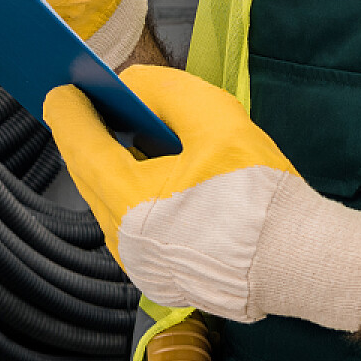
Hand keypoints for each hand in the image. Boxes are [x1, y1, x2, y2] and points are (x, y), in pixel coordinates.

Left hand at [44, 66, 360, 330]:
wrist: (299, 260)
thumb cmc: (260, 193)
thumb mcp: (217, 120)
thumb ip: (166, 92)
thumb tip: (129, 85)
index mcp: (130, 202)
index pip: (83, 147)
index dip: (69, 112)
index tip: (61, 87)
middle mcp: (124, 240)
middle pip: (89, 175)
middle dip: (83, 135)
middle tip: (82, 103)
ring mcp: (140, 264)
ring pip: (107, 203)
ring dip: (106, 165)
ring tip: (112, 131)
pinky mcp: (160, 276)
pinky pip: (128, 225)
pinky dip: (127, 192)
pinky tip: (145, 172)